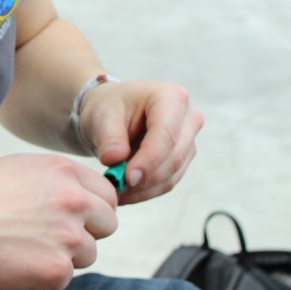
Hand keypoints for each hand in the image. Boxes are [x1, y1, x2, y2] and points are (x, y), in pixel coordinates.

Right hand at [0, 153, 117, 289]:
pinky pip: (65, 276)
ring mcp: (68, 236)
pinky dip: (46, 275)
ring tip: (30, 247)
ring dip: (66, 255)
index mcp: (66, 173)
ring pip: (88, 254)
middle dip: (87, 232)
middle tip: (54, 235)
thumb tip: (86, 193)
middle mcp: (74, 201)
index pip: (109, 194)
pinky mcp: (57, 268)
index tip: (81, 217)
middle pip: (107, 225)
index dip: (96, 208)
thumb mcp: (24, 167)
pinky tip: (21, 261)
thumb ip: (61, 178)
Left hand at [78, 79, 201, 204]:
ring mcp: (189, 139)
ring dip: (144, 188)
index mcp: (171, 97)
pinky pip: (168, 182)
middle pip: (173, 156)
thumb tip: (114, 159)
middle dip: (145, 178)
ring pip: (172, 173)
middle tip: (117, 188)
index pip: (166, 134)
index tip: (127, 178)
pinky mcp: (183, 158)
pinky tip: (126, 192)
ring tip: (116, 190)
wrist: (113, 113)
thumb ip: (109, 138)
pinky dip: (146, 191)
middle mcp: (188, 117)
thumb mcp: (102, 116)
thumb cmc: (109, 107)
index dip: (149, 159)